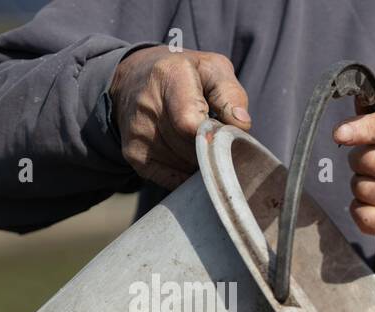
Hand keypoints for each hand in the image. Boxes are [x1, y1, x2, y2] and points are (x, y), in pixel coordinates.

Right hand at [109, 47, 250, 189]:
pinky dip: (188, 173)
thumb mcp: (213, 69)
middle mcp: (147, 106)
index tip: (228, 134)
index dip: (215, 138)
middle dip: (214, 149)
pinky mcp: (133, 154)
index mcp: (169, 77)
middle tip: (220, 137)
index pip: (190, 124)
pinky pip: (174, 179)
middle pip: (192, 149)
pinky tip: (189, 153)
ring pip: (185, 167)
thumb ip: (230, 94)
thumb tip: (241, 124)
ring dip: (202, 161)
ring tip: (202, 140)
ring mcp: (137, 133)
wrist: (134, 77)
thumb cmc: (185, 74)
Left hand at [335, 108, 374, 239]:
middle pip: (367, 159)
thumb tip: (354, 98)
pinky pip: (363, 216)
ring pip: (361, 188)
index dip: (361, 129)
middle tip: (374, 164)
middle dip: (360, 160)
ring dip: (361, 184)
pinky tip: (374, 204)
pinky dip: (360, 210)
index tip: (339, 134)